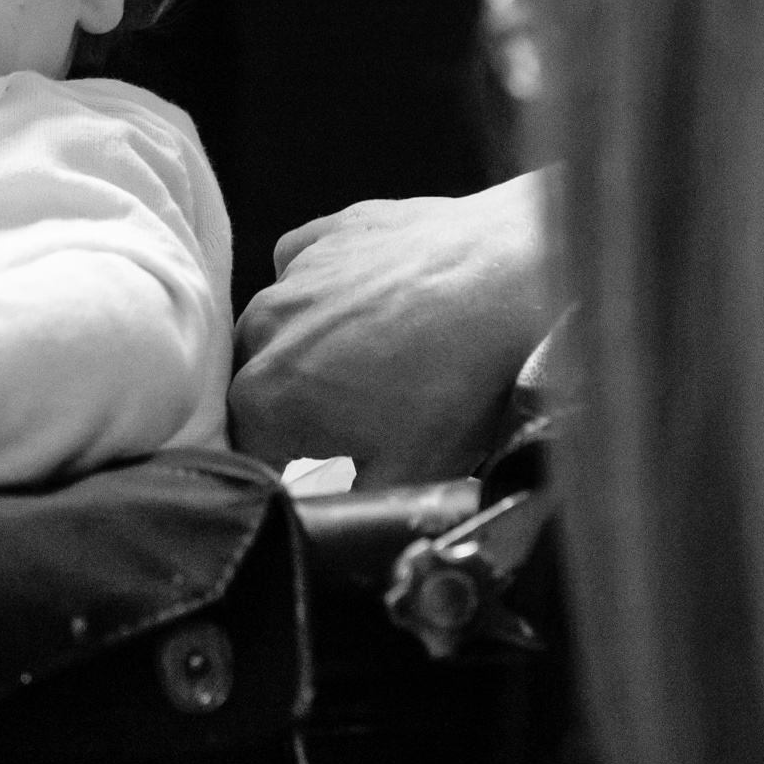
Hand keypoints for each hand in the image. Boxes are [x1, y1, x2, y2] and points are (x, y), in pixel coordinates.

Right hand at [228, 170, 558, 486]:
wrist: (516, 278)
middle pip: (259, 386)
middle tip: (358, 423)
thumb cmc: (462, 382)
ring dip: (311, 349)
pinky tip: (377, 305)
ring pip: (283, 326)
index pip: (247, 452)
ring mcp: (294, 273)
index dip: (283, 471)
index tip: (326, 474)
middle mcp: (261, 328)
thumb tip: (331, 533)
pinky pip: (309, 269)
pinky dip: (329, 292)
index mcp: (264, 397)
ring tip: (380, 363)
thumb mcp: (410, 479)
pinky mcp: (330, 230)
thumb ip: (350, 515)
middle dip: (295, 408)